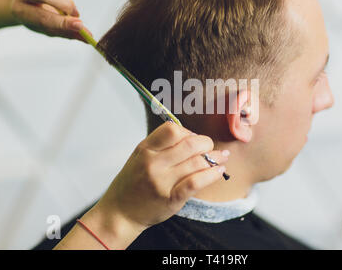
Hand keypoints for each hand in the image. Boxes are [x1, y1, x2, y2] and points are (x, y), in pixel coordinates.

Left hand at [8, 0, 88, 40]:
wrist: (20, 3)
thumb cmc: (38, 18)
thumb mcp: (51, 29)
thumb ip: (69, 32)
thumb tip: (88, 38)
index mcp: (24, 13)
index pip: (44, 18)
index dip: (64, 22)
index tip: (80, 25)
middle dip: (63, 3)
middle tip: (75, 12)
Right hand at [96, 122, 228, 232]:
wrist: (120, 212)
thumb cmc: (132, 183)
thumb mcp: (140, 156)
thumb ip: (161, 145)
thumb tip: (192, 135)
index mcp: (145, 149)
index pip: (172, 130)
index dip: (188, 131)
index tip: (193, 138)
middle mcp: (153, 164)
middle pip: (190, 144)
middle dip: (207, 143)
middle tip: (210, 147)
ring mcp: (162, 182)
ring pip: (197, 162)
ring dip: (215, 158)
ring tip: (222, 157)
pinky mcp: (171, 199)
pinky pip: (196, 182)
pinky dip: (212, 175)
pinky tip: (219, 171)